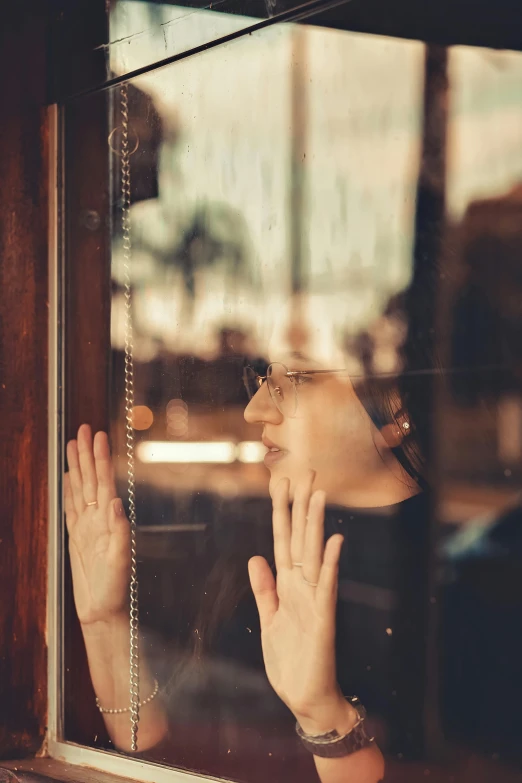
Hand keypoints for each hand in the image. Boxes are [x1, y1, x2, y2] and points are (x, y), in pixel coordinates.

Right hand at [64, 424, 130, 626]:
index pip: (104, 482)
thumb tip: (116, 503)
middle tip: (83, 429)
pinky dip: (69, 491)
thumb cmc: (115, 589)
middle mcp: (98, 519)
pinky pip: (72, 508)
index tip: (98, 436)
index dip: (101, 459)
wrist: (103, 611)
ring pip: (81, 489)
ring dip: (78, 466)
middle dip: (87, 454)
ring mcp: (88, 526)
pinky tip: (69, 477)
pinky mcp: (78, 537)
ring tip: (73, 445)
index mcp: (109, 521)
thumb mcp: (120, 561)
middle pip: (91, 479)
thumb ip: (120, 532)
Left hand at [248, 472, 350, 733]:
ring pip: (313, 553)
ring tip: (317, 494)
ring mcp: (314, 599)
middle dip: (300, 506)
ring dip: (316, 524)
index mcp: (286, 586)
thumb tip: (255, 557)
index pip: (282, 540)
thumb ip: (264, 589)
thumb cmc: (290, 661)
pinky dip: (329, 563)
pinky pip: (326, 586)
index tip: (280, 484)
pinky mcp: (324, 618)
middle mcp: (301, 586)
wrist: (306, 699)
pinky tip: (334, 540)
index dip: (280, 513)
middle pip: (300, 538)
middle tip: (303, 472)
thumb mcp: (269, 620)